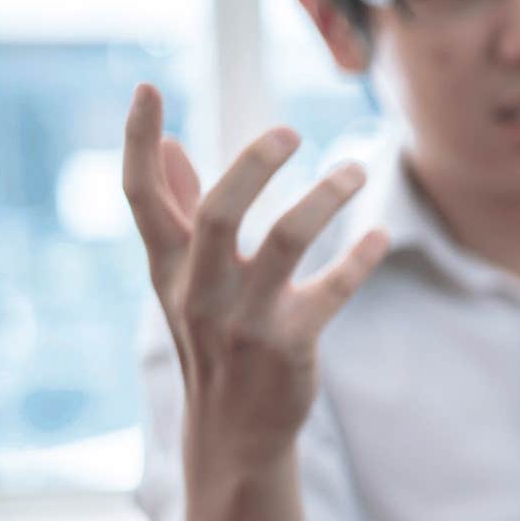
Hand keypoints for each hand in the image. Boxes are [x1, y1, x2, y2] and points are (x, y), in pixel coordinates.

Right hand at [122, 85, 388, 474]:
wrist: (232, 432)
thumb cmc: (212, 338)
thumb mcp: (185, 280)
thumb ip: (180, 212)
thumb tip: (170, 145)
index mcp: (169, 266)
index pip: (141, 196)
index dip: (138, 141)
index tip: (147, 88)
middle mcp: (199, 289)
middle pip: (217, 211)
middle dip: (252, 164)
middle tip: (290, 132)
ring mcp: (245, 318)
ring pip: (284, 241)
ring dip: (325, 199)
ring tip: (357, 171)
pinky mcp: (290, 343)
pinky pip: (332, 289)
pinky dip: (361, 258)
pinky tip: (381, 237)